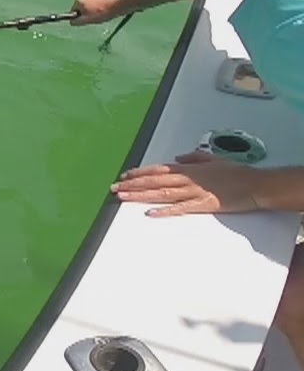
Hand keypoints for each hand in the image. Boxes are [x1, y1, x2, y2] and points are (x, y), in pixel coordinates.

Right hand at [71, 0, 124, 25]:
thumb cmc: (100, 14)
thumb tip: (71, 22)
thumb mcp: (86, 20)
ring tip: (100, 15)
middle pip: (81, 9)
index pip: (73, 12)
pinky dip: (98, 8)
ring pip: (89, 7)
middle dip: (86, 14)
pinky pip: (96, 4)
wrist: (116, 6)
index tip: (88, 19)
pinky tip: (104, 11)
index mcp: (78, 1)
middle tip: (94, 18)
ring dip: (93, 12)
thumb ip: (76, 22)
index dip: (79, 17)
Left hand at [112, 151, 266, 216]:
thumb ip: (194, 158)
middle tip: (114, 188)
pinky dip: (165, 210)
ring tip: (123, 197)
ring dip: (141, 195)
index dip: (140, 172)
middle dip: (133, 184)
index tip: (124, 176)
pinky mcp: (204, 204)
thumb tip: (178, 157)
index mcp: (189, 168)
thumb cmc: (236, 173)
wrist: (256, 184)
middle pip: (155, 180)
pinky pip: (181, 208)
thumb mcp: (213, 160)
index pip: (158, 169)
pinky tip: (150, 213)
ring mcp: (195, 192)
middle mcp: (188, 178)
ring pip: (162, 193)